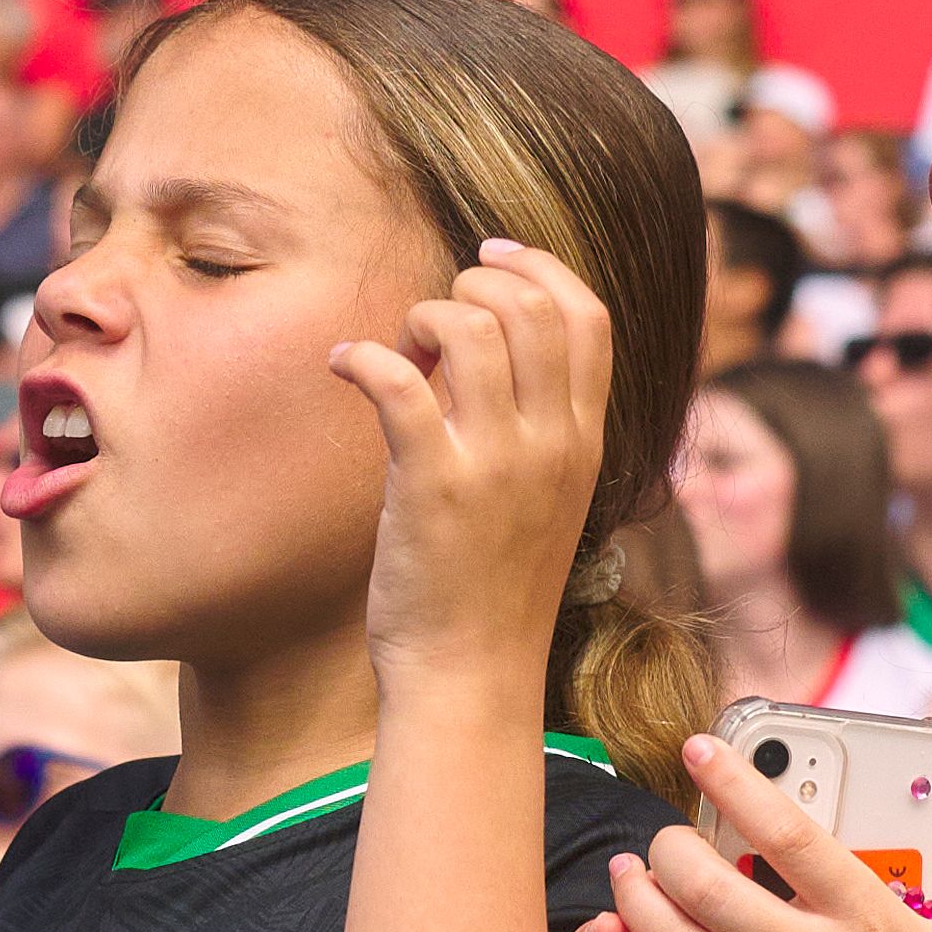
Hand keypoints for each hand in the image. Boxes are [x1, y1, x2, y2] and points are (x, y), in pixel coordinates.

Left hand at [337, 241, 613, 703]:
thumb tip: (488, 348)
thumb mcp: (546, 497)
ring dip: (422, 317)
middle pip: (531, 307)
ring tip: (398, 350)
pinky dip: (362, 356)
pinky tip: (342, 364)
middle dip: (474, 284)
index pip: (589, 317)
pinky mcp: (433, 487)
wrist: (470, 674)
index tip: (490, 257)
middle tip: (433, 319)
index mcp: (585, 442)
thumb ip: (538, 427)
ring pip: (472, 329)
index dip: (540, 267)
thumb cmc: (494, 587)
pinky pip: (400, 383)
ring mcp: (497, 465)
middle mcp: (552, 445)